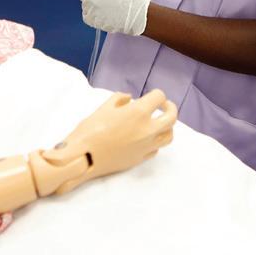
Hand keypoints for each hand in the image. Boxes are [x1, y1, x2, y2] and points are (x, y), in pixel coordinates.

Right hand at [45, 89, 176, 193]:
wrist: (84, 157)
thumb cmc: (91, 129)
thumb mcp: (104, 106)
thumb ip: (120, 98)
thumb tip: (129, 98)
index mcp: (139, 113)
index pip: (159, 98)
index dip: (156, 95)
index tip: (151, 96)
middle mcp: (147, 130)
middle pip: (172, 118)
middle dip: (170, 108)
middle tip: (164, 106)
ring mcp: (146, 146)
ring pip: (169, 136)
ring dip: (167, 126)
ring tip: (159, 122)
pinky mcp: (140, 159)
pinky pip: (156, 149)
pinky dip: (155, 141)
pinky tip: (146, 137)